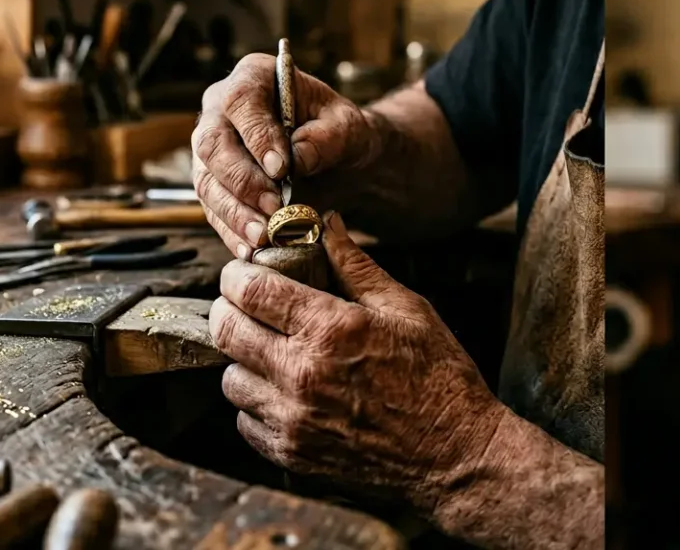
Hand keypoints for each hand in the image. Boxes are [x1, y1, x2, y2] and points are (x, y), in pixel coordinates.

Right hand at [192, 54, 374, 258]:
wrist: (338, 157)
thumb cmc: (340, 132)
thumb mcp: (348, 127)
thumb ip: (327, 137)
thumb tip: (298, 158)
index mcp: (253, 78)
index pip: (241, 103)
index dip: (257, 136)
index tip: (281, 169)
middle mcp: (220, 109)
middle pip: (211, 144)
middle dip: (242, 181)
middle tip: (274, 209)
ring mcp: (211, 148)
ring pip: (206, 181)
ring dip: (234, 213)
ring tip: (263, 236)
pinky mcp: (213, 182)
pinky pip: (212, 209)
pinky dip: (230, 231)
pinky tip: (250, 248)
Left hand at [208, 212, 505, 510]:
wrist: (454, 455)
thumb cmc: (438, 378)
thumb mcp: (405, 308)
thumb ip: (355, 265)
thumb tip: (327, 224)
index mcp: (330, 329)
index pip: (250, 289)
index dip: (239, 273)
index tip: (245, 272)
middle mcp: (302, 374)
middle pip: (225, 330)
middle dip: (231, 309)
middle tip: (250, 307)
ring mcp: (292, 419)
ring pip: (230, 378)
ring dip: (245, 361)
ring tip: (274, 354)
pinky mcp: (291, 454)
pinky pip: (245, 421)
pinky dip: (257, 405)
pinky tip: (286, 394)